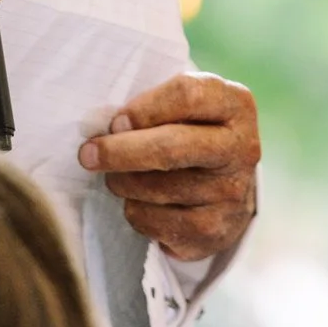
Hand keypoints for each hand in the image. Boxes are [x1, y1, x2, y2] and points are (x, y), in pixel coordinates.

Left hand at [79, 72, 260, 260]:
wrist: (231, 189)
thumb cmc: (194, 134)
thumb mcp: (187, 108)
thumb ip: (154, 106)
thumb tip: (106, 126)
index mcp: (235, 105)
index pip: (187, 95)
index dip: (143, 108)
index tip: (115, 121)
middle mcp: (240, 148)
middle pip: (170, 147)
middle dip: (119, 151)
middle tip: (86, 154)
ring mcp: (230, 193)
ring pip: (153, 188)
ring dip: (122, 182)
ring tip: (119, 176)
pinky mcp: (213, 231)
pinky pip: (151, 220)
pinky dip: (134, 210)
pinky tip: (142, 201)